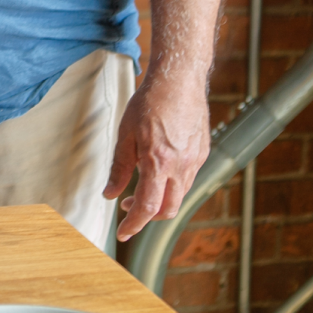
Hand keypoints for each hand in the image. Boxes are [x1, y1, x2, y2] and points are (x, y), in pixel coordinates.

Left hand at [102, 67, 211, 239]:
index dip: (134, 224)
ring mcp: (195, 160)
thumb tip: (110, 194)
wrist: (178, 79)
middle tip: (129, 210)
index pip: (148, 207)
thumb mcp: (126, 134)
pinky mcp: (203, 152)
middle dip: (147, 217)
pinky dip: (172, 184)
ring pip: (179, 195)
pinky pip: (187, 178)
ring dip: (160, 200)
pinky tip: (159, 170)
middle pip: (167, 209)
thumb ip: (119, 167)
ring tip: (140, 187)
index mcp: (159, 163)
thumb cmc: (149, 102)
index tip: (123, 233)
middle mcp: (181, 167)